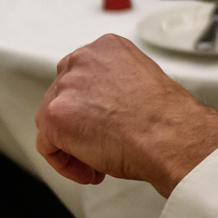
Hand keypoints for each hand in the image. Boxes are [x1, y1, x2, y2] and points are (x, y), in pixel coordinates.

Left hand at [35, 34, 217, 193]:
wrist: (169, 136)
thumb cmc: (166, 117)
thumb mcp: (141, 82)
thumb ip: (114, 86)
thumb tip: (105, 106)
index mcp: (106, 47)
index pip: (81, 76)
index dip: (89, 106)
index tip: (101, 122)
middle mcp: (83, 60)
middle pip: (62, 96)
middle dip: (78, 125)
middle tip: (100, 144)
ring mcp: (66, 87)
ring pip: (52, 120)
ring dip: (72, 144)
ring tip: (98, 161)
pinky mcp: (56, 116)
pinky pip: (47, 146)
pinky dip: (65, 163)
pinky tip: (90, 170)